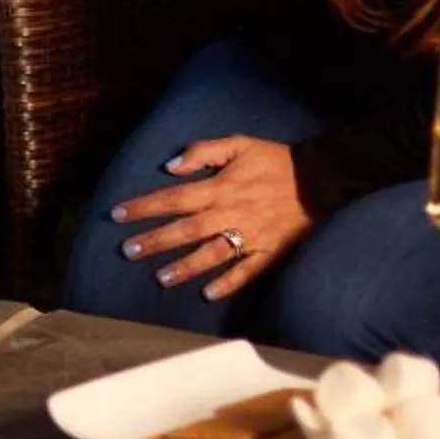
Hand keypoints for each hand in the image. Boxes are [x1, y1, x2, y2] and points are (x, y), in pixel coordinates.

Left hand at [111, 136, 311, 300]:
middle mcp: (231, 213)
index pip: (173, 198)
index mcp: (220, 187)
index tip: (117, 214)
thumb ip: (202, 152)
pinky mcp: (270, 251)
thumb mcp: (239, 144)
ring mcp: (251, 235)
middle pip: (186, 230)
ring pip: (212, 254)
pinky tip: (209, 293)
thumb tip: (170, 167)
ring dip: (185, 266)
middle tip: (128, 251)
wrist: (322, 178)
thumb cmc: (276, 160)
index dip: (144, 206)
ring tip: (160, 278)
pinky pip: (247, 271)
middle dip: (154, 240)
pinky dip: (229, 282)